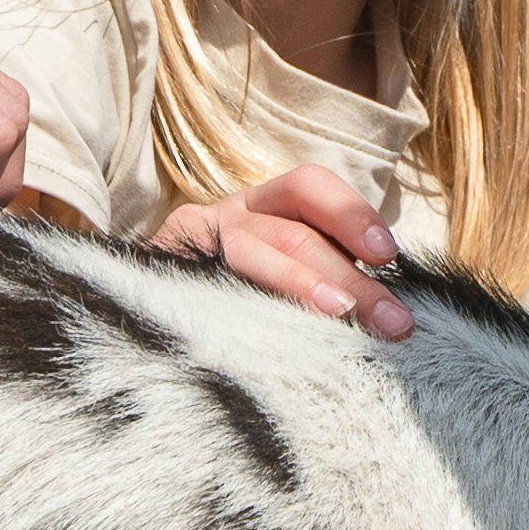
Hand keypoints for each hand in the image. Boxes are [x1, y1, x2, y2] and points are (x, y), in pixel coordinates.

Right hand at [153, 162, 412, 339]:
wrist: (134, 312)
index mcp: (263, 206)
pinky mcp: (157, 278)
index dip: (351, 213)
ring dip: (304, 286)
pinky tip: (273, 344)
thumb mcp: (281, 272)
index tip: (387, 255)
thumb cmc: (236, 299)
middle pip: (294, 233)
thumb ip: (327, 277)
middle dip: (351, 278)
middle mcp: (226, 216)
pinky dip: (246, 313)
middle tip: (395, 323)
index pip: (308, 186)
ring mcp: (188, 247)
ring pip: (251, 254)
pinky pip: (206, 290)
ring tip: (342, 316)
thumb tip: (392, 315)